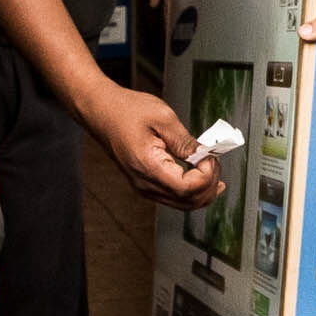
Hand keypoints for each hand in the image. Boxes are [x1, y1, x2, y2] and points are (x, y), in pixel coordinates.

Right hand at [89, 85, 223, 209]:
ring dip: (203, 192)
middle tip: (215, 162)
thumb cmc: (125, 110)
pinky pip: (173, 197)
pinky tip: (202, 179)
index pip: (187, 188)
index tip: (210, 157)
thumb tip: (205, 157)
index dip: (206, 176)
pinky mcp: (145, 183)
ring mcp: (144, 186)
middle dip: (209, 186)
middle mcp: (145, 183)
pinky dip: (191, 192)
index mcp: (148, 167)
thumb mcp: (163, 118)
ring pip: (182, 204)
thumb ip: (186, 142)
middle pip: (187, 202)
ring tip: (213, 170)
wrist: (101, 111)